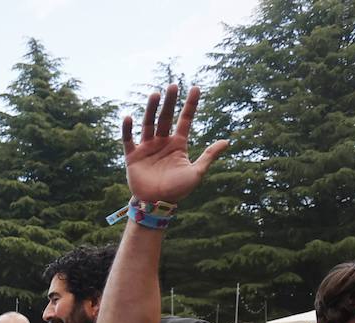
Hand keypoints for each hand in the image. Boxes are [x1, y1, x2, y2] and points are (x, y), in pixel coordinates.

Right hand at [122, 84, 228, 206]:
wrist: (156, 205)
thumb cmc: (177, 190)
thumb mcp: (196, 172)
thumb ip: (209, 155)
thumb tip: (227, 141)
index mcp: (178, 144)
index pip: (185, 119)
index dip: (190, 105)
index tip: (195, 88)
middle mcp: (162, 142)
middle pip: (166, 117)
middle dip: (170, 102)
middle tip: (173, 86)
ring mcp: (147, 148)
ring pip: (148, 123)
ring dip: (151, 109)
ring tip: (155, 95)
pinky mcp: (133, 157)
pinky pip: (128, 140)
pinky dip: (128, 129)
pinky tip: (129, 117)